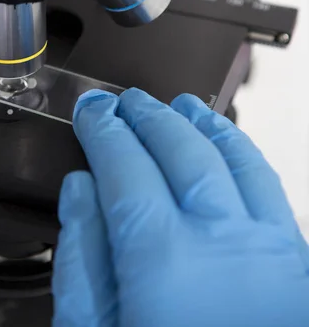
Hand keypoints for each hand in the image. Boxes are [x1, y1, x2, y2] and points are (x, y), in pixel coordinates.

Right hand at [53, 88, 308, 326]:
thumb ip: (80, 258)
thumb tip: (79, 191)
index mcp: (163, 261)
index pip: (125, 167)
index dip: (103, 131)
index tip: (92, 113)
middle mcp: (222, 245)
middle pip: (179, 150)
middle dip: (146, 116)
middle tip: (124, 102)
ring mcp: (268, 252)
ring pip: (232, 158)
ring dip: (200, 124)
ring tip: (179, 105)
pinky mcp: (295, 264)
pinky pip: (269, 187)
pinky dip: (243, 153)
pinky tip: (228, 145)